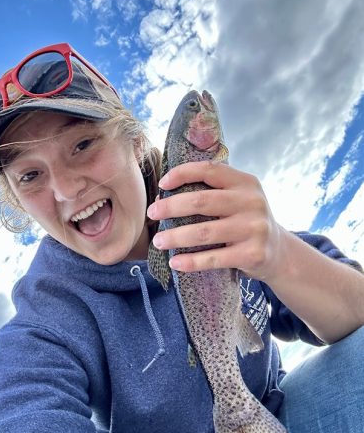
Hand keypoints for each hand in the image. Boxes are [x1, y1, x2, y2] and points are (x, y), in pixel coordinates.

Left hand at [146, 161, 285, 281]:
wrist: (279, 252)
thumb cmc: (246, 221)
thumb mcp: (238, 199)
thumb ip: (210, 192)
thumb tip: (163, 197)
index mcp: (245, 182)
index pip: (209, 170)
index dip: (182, 174)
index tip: (162, 184)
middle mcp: (252, 202)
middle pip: (201, 201)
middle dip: (171, 207)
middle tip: (152, 214)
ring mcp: (254, 228)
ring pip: (204, 232)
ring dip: (175, 237)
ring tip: (158, 241)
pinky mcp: (253, 254)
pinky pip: (214, 258)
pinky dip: (191, 261)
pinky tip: (175, 262)